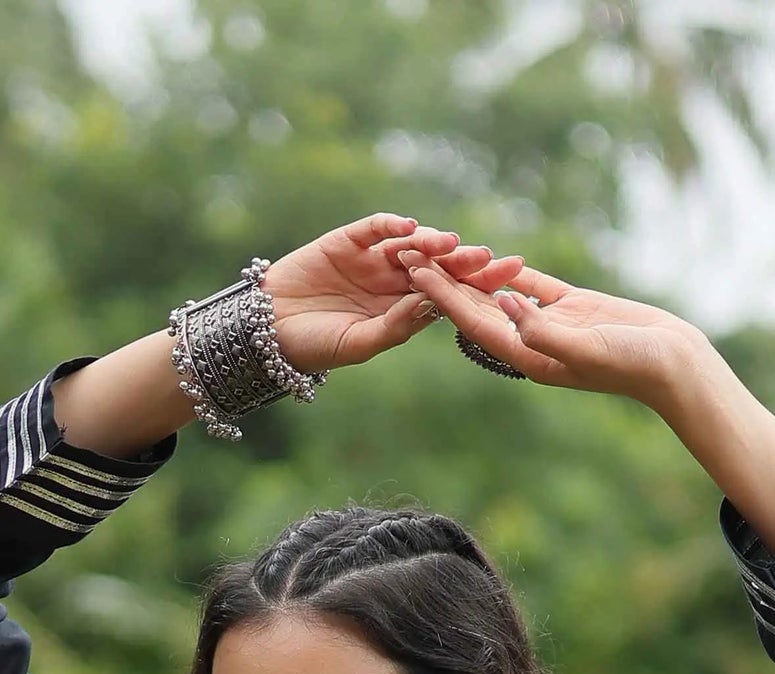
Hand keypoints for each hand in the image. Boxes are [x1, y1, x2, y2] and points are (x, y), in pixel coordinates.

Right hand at [262, 214, 526, 374]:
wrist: (266, 331)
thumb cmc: (313, 346)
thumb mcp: (358, 344)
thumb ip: (395, 326)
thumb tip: (434, 306)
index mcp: (402, 310)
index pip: (447, 294)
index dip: (477, 287)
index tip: (508, 283)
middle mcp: (393, 282)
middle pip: (438, 265)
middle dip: (466, 262)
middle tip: (492, 259)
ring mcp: (372, 259)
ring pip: (411, 244)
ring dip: (432, 242)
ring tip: (450, 244)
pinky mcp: (348, 240)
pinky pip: (375, 227)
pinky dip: (391, 225)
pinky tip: (407, 228)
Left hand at [399, 252, 709, 411]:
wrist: (672, 364)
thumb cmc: (632, 364)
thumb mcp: (585, 349)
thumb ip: (543, 329)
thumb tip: (504, 303)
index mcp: (528, 356)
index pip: (474, 322)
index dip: (441, 296)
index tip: (412, 271)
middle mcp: (532, 342)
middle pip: (476, 308)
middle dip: (441, 282)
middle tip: (404, 252)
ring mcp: (551, 324)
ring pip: (500, 293)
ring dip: (469, 273)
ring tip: (436, 248)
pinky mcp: (572, 307)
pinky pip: (532, 284)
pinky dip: (508, 270)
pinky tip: (485, 256)